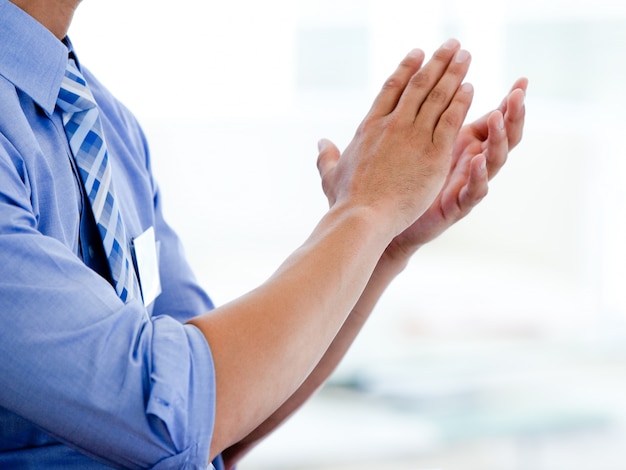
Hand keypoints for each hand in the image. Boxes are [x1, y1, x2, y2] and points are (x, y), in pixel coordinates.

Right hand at [317, 39, 473, 238]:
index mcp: (370, 127)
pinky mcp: (433, 154)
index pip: (391, 88)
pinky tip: (469, 88)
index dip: (406, 68)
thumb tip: (321, 142)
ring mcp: (414, 137)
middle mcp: (393, 125)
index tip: (418, 53)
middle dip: (437, 62)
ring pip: (438, 97)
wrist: (363, 216)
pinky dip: (460, 102)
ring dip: (454, 74)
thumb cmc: (346, 200)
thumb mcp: (330, 174)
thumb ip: (327, 155)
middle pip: (419, 85)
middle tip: (451, 45)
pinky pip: (450, 120)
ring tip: (465, 57)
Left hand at [380, 77, 527, 260]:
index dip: (511, 102)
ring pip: (494, 161)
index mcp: (468, 145)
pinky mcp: (458, 206)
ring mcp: (468, 184)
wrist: (389, 217)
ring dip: (498, 140)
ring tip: (497, 119)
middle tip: (518, 94)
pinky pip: (474, 191)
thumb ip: (438, 115)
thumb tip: (441, 80)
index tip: (523, 81)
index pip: (497, 120)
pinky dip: (478, 176)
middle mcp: (473, 162)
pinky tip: (478, 160)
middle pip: (503, 138)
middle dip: (513, 115)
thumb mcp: (425, 140)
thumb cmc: (408, 178)